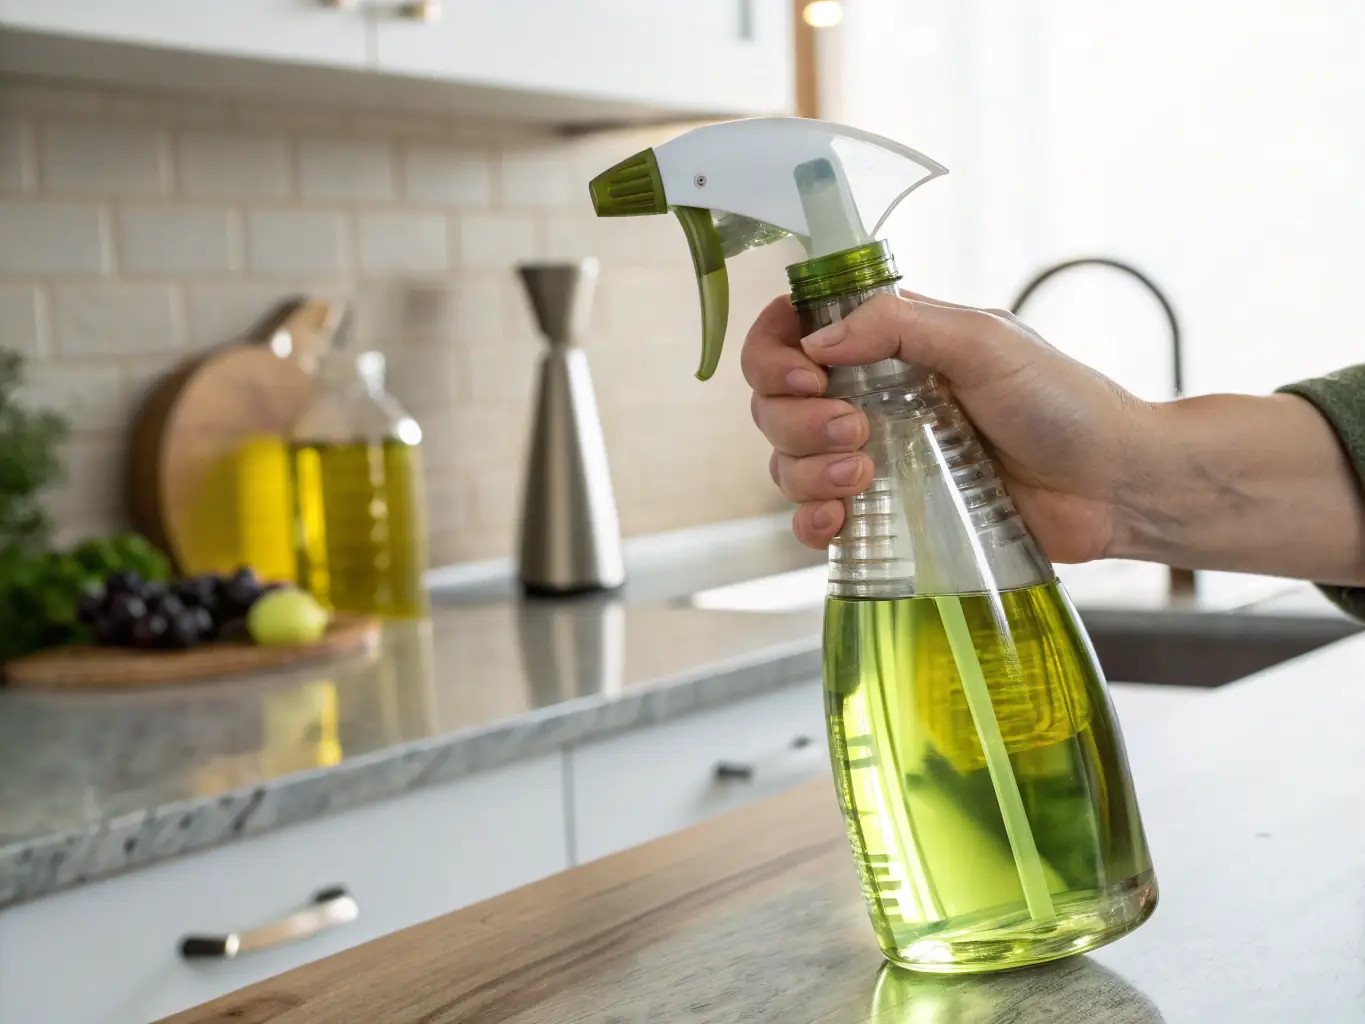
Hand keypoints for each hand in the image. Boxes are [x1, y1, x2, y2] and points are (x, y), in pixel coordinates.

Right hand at [741, 289, 1156, 563]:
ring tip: (864, 475)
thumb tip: (817, 340)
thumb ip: (899, 326)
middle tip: (856, 430)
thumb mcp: (985, 340)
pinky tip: (839, 520)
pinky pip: (814, 521)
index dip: (777, 352)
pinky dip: (811, 522)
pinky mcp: (888, 516)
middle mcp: (870, 398)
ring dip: (805, 469)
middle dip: (797, 418)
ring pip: (787, 462)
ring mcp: (875, 459)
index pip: (793, 333)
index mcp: (888, 345)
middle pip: (776, 403)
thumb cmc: (1064, 402)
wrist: (1112, 485)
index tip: (808, 375)